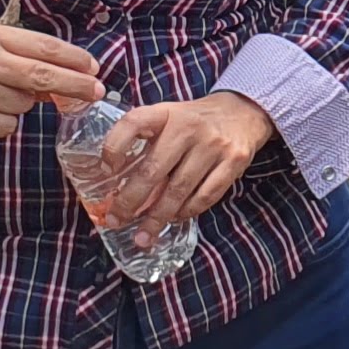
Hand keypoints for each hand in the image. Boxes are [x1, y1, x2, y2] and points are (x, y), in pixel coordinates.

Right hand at [0, 24, 104, 139]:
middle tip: (97, 91)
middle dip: (77, 85)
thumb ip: (16, 53)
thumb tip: (56, 75)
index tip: (94, 67)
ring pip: (25, 105)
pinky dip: (3, 122)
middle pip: (45, 77)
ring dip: (21, 103)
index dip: (75, 59)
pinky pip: (6, 126)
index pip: (45, 47)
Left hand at [99, 92, 276, 232]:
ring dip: (157, 217)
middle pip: (154, 170)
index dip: (115, 146)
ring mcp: (213, 145)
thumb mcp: (168, 117)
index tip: (105, 170)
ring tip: (142, 236)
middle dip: (131, 201)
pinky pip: (205, 196)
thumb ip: (146, 141)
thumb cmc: (194, 122)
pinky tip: (174, 219)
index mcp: (167, 112)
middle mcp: (189, 127)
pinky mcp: (234, 161)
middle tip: (116, 220)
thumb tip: (117, 184)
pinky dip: (186, 212)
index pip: (134, 122)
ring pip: (179, 190)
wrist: (243, 112)